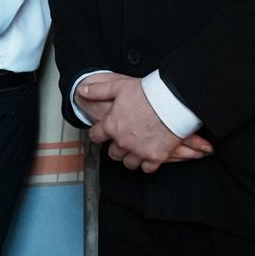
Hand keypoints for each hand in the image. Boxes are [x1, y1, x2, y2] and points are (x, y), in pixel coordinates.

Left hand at [78, 74, 212, 174]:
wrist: (172, 101)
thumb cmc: (147, 93)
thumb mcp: (118, 86)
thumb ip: (98, 90)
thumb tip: (82, 90)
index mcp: (112, 125)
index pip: (96, 136)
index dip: (97, 134)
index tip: (101, 133)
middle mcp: (123, 141)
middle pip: (113, 153)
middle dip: (116, 148)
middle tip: (122, 140)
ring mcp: (139, 151)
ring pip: (129, 163)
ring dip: (130, 157)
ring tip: (135, 149)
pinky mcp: (155, 157)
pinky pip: (147, 168)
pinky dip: (147, 164)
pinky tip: (149, 156)